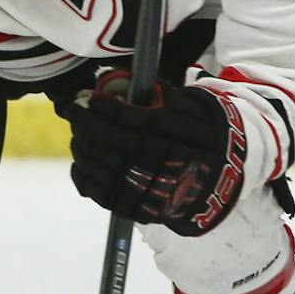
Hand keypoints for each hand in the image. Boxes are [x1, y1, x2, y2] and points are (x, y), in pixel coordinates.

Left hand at [64, 82, 245, 235]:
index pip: (135, 122)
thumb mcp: (200, 113)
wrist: (219, 187)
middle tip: (75, 108)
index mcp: (179, 141)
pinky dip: (82, 172)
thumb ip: (171, 97)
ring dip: (82, 145)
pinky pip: (97, 192)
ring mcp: (146, 193)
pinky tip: (81, 157)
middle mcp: (161, 169)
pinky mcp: (134, 210)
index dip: (108, 109)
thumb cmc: (204, 141)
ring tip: (78, 129)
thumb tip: (139, 84)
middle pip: (112, 143)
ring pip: (101, 166)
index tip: (90, 97)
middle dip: (87, 123)